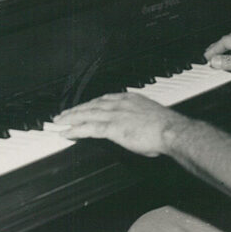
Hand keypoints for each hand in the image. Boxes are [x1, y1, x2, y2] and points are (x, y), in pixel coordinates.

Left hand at [54, 93, 181, 156]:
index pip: (105, 99)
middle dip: (76, 109)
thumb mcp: (151, 116)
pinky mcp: (113, 128)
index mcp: (131, 98)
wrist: (171, 130)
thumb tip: (136, 126)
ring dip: (71, 118)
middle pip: (92, 105)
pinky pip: (89, 128)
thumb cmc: (166, 127)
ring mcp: (116, 115)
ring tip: (59, 122)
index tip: (83, 106)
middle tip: (63, 114)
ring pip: (87, 115)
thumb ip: (139, 118)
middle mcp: (121, 103)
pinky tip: (66, 132)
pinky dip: (75, 130)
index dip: (91, 103)